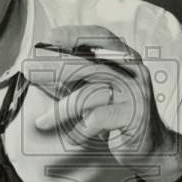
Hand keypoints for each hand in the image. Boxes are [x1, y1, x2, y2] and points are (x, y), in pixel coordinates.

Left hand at [34, 25, 181, 181]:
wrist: (151, 147)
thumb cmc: (118, 115)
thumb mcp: (96, 92)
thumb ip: (75, 80)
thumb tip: (41, 71)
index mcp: (126, 59)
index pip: (102, 38)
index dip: (76, 35)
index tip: (51, 37)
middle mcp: (133, 72)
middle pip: (89, 64)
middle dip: (55, 67)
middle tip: (31, 72)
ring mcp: (135, 93)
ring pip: (89, 95)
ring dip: (61, 111)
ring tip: (42, 122)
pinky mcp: (133, 116)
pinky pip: (96, 120)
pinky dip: (80, 130)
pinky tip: (74, 137)